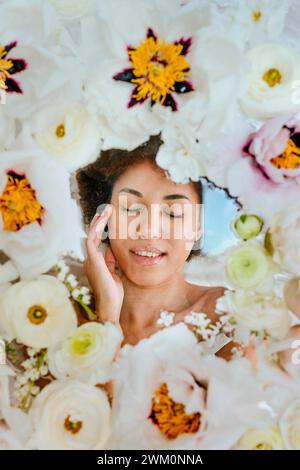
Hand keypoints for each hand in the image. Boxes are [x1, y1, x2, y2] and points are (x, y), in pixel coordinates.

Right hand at [84, 204, 123, 326]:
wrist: (110, 306)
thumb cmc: (113, 293)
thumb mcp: (114, 273)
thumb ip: (110, 261)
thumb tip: (111, 250)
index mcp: (95, 262)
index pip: (97, 241)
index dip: (102, 228)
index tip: (109, 218)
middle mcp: (90, 259)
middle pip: (93, 235)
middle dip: (99, 221)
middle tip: (107, 208)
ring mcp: (90, 259)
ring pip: (91, 234)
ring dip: (98, 221)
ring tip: (106, 209)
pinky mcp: (92, 260)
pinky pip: (92, 240)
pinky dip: (96, 228)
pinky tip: (102, 219)